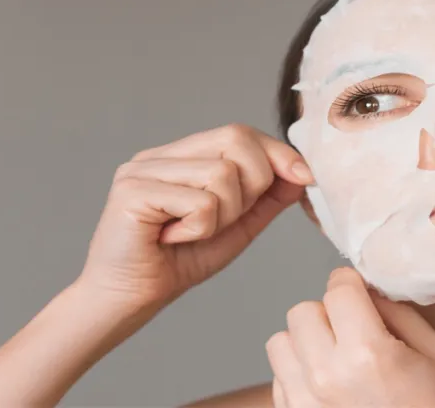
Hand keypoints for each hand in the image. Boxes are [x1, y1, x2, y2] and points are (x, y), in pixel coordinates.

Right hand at [77, 124, 313, 310]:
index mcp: (182, 156)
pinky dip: (199, 229)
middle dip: (253, 184)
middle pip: (235, 139)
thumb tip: (301, 172)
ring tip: (192, 233)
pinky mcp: (132, 190)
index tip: (305, 177)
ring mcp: (142, 168)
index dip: (277, 152)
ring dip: (223, 215)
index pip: (240, 133)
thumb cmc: (178, 262)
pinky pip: (200, 202)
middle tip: (226, 220)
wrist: (129, 300)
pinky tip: (172, 239)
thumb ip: (266, 199)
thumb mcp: (236, 227)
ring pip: (222, 174)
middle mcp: (160, 155)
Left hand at [266, 268, 434, 407]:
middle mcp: (327, 379)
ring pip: (281, 344)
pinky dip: (300, 373)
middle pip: (302, 312)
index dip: (351, 282)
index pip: (337, 290)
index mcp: (367, 355)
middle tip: (356, 327)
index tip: (360, 288)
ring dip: (307, 342)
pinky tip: (334, 385)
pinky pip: (280, 380)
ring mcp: (306, 406)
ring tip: (340, 356)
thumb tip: (369, 292)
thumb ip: (399, 315)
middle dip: (328, 311)